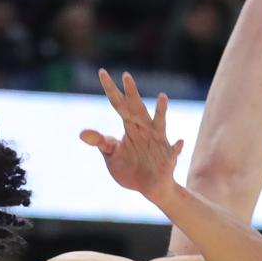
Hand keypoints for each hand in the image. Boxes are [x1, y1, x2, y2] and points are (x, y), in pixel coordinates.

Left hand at [81, 70, 182, 203]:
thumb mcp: (111, 154)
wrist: (148, 188)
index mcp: (130, 127)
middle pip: (137, 108)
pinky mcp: (167, 158)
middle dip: (132, 93)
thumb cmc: (130, 167)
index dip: (110, 89)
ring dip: (161, 111)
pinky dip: (177, 147)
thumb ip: (100, 142)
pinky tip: (179, 142)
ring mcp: (157, 142)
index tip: (102, 72)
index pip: (118, 104)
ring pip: (159, 123)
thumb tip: (81, 133)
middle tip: (126, 76)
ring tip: (162, 97)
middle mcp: (144, 130)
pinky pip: (173, 151)